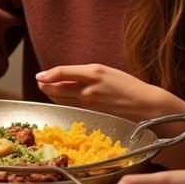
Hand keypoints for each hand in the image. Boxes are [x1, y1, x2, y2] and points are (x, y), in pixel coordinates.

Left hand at [35, 63, 170, 121]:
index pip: (62, 72)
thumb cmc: (126, 85)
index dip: (47, 74)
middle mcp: (88, 88)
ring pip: (60, 98)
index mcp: (94, 72)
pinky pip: (70, 106)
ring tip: (50, 87)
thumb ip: (82, 73)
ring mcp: (89, 102)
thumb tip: (59, 75)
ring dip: (52, 93)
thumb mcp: (105, 71)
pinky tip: (64, 97)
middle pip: (55, 88)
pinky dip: (63, 101)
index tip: (39, 76)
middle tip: (41, 82)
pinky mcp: (91, 112)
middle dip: (44, 85)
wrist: (145, 105)